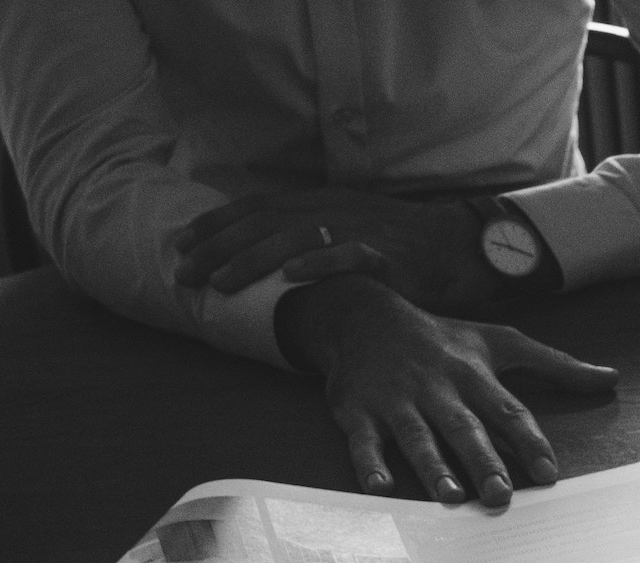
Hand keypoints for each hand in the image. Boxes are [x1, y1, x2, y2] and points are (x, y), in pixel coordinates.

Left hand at [174, 187, 499, 310]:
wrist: (458, 247)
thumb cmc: (402, 248)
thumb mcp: (348, 231)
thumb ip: (309, 240)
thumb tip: (264, 260)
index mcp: (321, 203)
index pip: (257, 207)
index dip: (216, 223)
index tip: (181, 243)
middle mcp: (334, 210)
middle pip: (263, 223)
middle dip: (218, 247)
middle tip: (184, 272)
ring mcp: (360, 231)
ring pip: (295, 237)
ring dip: (253, 259)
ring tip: (222, 282)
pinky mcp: (387, 256)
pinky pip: (348, 255)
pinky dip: (318, 262)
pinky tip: (290, 275)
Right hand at [277, 275, 616, 506]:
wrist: (363, 316)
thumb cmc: (443, 338)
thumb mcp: (500, 342)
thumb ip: (556, 366)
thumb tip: (612, 378)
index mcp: (473, 374)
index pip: (508, 411)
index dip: (529, 442)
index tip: (549, 474)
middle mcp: (437, 388)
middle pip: (464, 427)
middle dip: (483, 460)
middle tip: (501, 494)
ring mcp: (396, 400)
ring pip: (417, 436)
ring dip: (432, 467)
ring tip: (450, 496)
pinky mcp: (357, 410)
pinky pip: (363, 439)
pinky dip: (369, 462)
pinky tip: (379, 487)